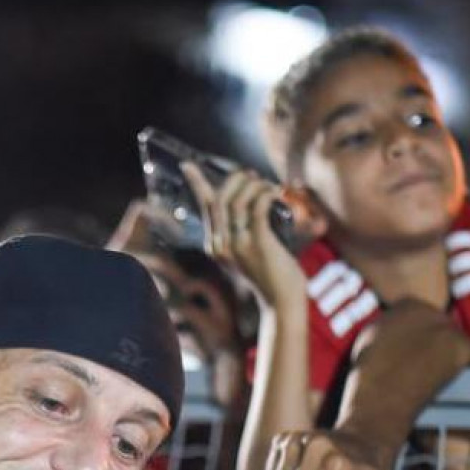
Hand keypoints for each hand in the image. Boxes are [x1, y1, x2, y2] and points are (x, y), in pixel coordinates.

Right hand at [184, 165, 305, 309]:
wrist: (281, 304)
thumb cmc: (270, 276)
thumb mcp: (249, 251)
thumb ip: (242, 231)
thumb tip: (252, 199)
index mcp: (214, 245)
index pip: (204, 207)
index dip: (197, 183)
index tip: (188, 165)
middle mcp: (221, 245)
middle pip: (220, 198)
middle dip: (238, 180)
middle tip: (254, 177)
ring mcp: (238, 246)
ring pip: (239, 200)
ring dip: (256, 186)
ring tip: (269, 186)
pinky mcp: (258, 245)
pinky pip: (258, 208)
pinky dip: (267, 195)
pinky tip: (276, 193)